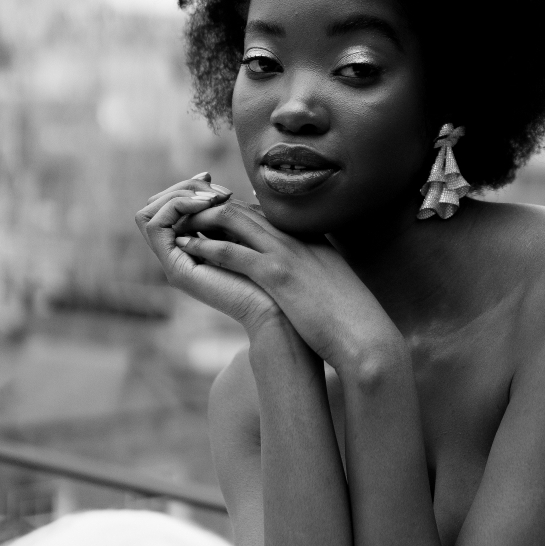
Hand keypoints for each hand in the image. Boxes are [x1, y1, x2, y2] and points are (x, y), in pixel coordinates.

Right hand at [134, 176, 280, 333]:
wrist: (274, 308)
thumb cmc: (267, 274)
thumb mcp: (240, 232)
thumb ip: (221, 214)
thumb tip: (210, 183)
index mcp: (189, 247)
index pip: (166, 207)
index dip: (184, 187)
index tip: (211, 179)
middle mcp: (176, 255)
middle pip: (153, 207)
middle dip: (181, 188)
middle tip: (213, 188)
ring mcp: (173, 263)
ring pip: (148, 214)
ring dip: (179, 195)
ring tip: (212, 198)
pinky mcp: (175, 269)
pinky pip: (156, 227)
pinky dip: (177, 208)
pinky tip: (207, 205)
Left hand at [169, 198, 399, 370]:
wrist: (366, 337)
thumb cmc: (353, 320)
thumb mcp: (334, 286)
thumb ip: (317, 272)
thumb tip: (306, 279)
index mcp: (311, 239)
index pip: (265, 214)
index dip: (234, 213)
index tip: (212, 219)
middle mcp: (297, 238)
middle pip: (244, 209)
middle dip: (211, 208)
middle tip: (185, 215)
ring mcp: (287, 253)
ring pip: (233, 220)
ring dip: (201, 220)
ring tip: (178, 225)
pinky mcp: (277, 274)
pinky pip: (232, 252)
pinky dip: (206, 246)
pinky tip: (187, 248)